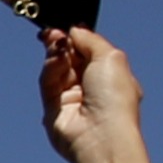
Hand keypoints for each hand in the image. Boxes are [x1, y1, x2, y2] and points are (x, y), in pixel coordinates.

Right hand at [39, 25, 144, 162]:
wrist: (101, 135)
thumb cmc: (115, 98)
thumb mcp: (110, 56)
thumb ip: (90, 39)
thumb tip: (73, 29)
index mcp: (111, 76)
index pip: (88, 51)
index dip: (77, 38)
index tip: (67, 27)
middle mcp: (92, 87)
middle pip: (69, 58)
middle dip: (62, 43)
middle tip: (54, 33)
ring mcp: (72, 99)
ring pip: (56, 68)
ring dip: (55, 54)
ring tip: (56, 45)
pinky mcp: (53, 109)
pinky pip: (47, 83)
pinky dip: (49, 69)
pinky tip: (55, 60)